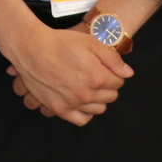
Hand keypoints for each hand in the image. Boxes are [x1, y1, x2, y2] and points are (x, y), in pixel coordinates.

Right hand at [1, 24, 130, 126]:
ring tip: (88, 87)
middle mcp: (86, 94)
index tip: (106, 67)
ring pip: (99, 109)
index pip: (119, 82)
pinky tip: (82, 101)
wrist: (32, 49)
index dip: (114, 73)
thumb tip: (128, 73)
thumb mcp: (91, 42)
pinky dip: (85, 112)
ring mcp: (72, 104)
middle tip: (97, 75)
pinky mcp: (59, 109)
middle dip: (108, 86)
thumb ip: (113, 59)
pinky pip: (81, 119)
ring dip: (98, 99)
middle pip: (111, 97)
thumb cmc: (62, 43)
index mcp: (97, 77)